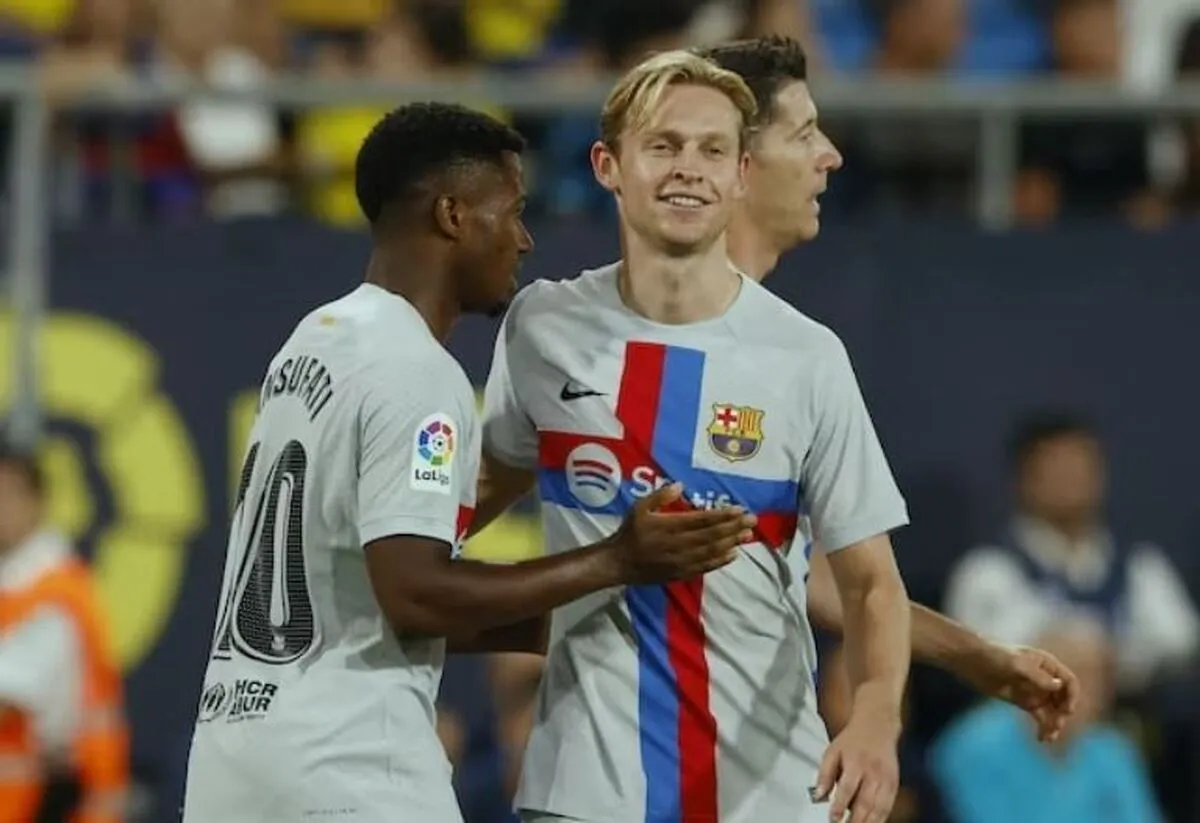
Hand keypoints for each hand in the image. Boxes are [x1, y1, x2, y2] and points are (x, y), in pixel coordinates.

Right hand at [607, 483, 753, 584]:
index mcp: (670, 526)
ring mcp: (682, 561)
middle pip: (712, 535)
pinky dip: (720, 561)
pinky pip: (705, 567)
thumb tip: (680, 485)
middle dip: (734, 527)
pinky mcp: (682, 573)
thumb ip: (659, 497)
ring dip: (732, 543)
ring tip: (747, 535)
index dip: (723, 515)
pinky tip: (733, 554)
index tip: (739, 509)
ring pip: (712, 551)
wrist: (619, 563)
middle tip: (752, 520)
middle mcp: (679, 544)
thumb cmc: (630, 532)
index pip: (702, 520)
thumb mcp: (639, 508)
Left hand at [812, 703, 899, 822]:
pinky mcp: (895, 784)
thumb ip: (824, 774)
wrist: (879, 725)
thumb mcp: (832, 751)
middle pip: (865, 802)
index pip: (847, 788)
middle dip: (855, 821)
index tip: (833, 818)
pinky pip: (888, 806)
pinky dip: (881, 818)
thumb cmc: (853, 740)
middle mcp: (873, 772)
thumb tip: (818, 796)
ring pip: (879, 808)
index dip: (840, 805)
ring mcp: (886, 779)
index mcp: (855, 762)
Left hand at [958, 643, 1079, 742]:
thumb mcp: (1017, 664)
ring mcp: (1034, 691)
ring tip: (1048, 737)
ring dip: (1055, 724)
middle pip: (1063, 699)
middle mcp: (1045, 678)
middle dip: (1062, 714)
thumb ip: (1038, 676)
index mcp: (1047, 665)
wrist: (971, 661)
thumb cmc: (994, 656)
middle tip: (1055, 726)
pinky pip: (1040, 716)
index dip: (1072, 696)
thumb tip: (1059, 686)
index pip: (1069, 681)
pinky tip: (1041, 738)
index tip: (1067, 711)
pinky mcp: (1023, 702)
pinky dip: (1043, 727)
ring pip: (1053, 711)